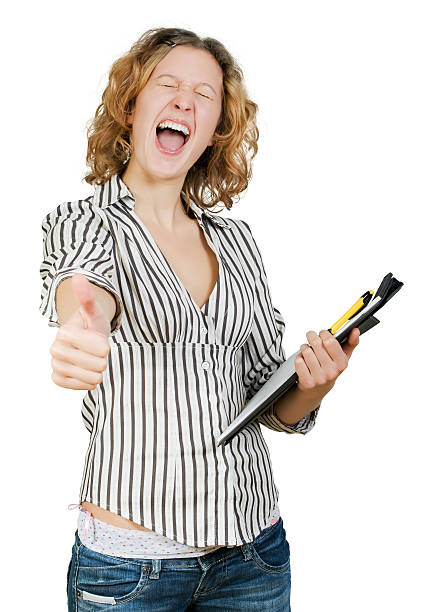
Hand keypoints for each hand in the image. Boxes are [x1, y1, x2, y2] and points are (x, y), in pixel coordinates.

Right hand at [49, 274, 110, 389]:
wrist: (83, 338)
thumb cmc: (92, 324)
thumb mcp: (94, 311)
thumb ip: (87, 297)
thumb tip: (79, 276)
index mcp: (65, 333)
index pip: (101, 350)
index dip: (106, 346)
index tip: (99, 339)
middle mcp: (55, 350)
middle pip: (98, 365)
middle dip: (102, 358)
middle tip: (96, 350)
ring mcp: (55, 365)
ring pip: (92, 379)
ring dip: (97, 370)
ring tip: (91, 359)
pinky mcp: (58, 379)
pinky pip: (82, 387)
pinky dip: (89, 380)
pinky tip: (86, 370)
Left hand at [295, 327, 359, 398]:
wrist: (319, 388)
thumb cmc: (331, 368)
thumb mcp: (343, 356)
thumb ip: (351, 342)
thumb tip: (355, 330)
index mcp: (342, 364)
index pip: (331, 342)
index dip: (324, 334)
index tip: (322, 333)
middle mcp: (331, 372)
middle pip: (317, 344)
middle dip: (312, 336)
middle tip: (311, 336)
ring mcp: (319, 378)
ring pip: (307, 351)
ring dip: (305, 347)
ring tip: (307, 349)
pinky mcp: (307, 382)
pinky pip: (299, 361)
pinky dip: (299, 357)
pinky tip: (303, 359)